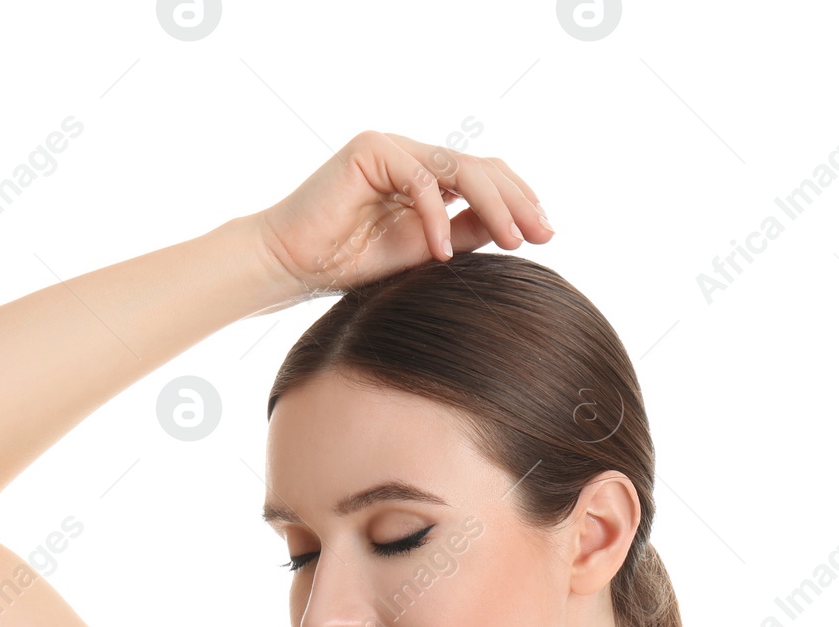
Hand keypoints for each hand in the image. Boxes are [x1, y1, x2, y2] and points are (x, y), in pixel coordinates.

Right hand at [252, 130, 552, 297]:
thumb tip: (512, 227)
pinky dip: (437, 217)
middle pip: (482, 167)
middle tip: (543, 235)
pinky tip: (441, 251)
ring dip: (494, 206)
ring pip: (461, 168)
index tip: (546, 235)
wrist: (293, 265)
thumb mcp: (423, 252)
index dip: (519, 200)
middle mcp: (414, 156)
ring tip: (513, 241)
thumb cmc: (349, 264)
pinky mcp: (371, 150)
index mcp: (428, 176)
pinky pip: (422, 180)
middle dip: (518, 201)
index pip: (486, 177)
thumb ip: (464, 233)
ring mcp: (393, 148)